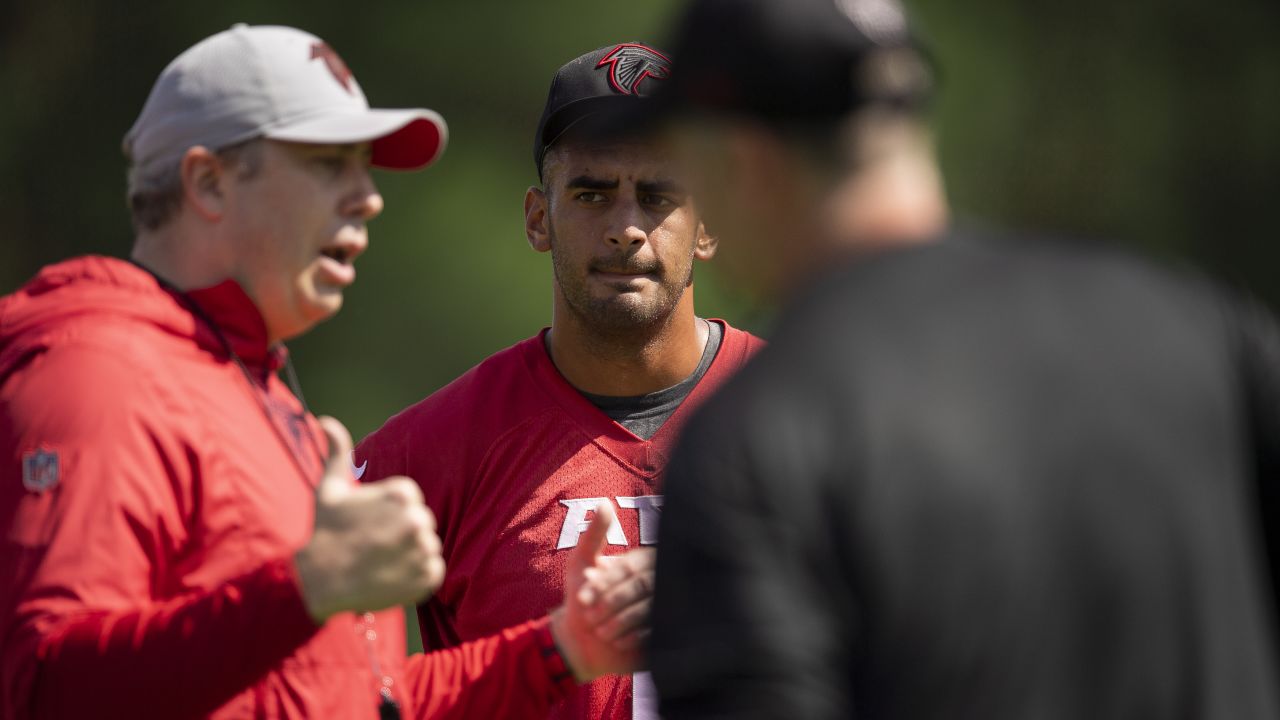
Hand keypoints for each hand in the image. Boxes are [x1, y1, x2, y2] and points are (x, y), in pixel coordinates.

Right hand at [293, 416, 445, 622]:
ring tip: (381, 563)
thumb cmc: (323, 532)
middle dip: (402, 535)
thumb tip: (326, 422)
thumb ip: (338, 453)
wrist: (316, 580)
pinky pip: (433, 572)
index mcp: (401, 492)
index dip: (391, 516)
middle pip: (421, 525)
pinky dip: (417, 577)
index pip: (412, 502)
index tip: (371, 526)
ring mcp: (422, 550)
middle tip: (375, 547)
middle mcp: (416, 519)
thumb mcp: (329, 488)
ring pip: (428, 549)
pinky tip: (392, 578)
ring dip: (410, 556)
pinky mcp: (426, 578)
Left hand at [549, 502, 654, 681]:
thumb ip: (593, 535)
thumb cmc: (581, 598)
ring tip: (600, 632)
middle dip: (612, 602)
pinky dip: (636, 638)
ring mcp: (663, 607)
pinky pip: (658, 632)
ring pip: (650, 609)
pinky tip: (619, 644)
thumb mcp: (581, 563)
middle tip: (590, 618)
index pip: (630, 567)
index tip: (582, 597)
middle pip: (641, 586)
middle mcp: (656, 581)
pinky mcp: (664, 633)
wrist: (581, 642)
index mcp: (639, 563)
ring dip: (621, 622)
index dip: (606, 582)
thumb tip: (605, 502)